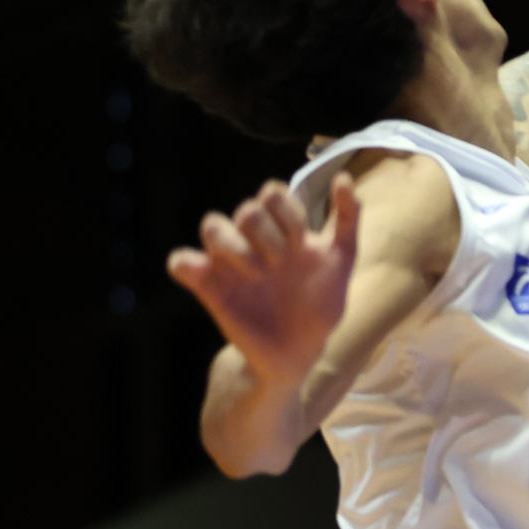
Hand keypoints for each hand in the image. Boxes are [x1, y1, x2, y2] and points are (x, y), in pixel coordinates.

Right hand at [167, 176, 359, 387]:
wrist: (298, 353)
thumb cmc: (318, 306)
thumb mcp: (342, 261)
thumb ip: (347, 219)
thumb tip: (344, 175)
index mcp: (283, 232)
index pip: (273, 194)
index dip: (287, 211)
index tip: (301, 243)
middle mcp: (255, 242)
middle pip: (247, 209)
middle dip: (267, 233)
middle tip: (280, 264)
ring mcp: (231, 263)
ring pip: (212, 224)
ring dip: (234, 244)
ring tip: (255, 274)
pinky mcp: (209, 288)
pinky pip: (181, 262)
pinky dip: (187, 262)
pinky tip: (211, 275)